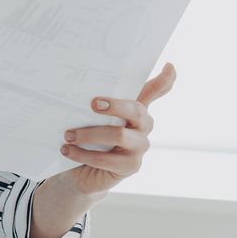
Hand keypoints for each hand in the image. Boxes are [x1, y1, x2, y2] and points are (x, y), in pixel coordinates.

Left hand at [57, 62, 175, 195]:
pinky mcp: (131, 166)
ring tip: (68, 135)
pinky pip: (106, 159)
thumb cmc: (87, 137)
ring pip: (119, 135)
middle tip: (92, 103)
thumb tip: (78, 84)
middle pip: (136, 110)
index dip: (165, 80)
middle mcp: (143, 125)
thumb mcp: (88, 116)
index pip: (155, 91)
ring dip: (89, 134)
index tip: (169, 66)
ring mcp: (140, 146)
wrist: (81, 171)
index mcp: (135, 108)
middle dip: (115, 105)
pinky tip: (67, 150)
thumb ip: (91, 101)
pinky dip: (83, 154)